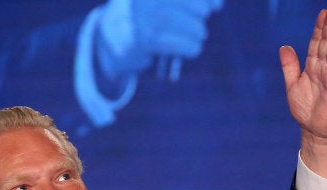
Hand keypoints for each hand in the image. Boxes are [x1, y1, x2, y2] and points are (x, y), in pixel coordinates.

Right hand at [97, 0, 222, 79]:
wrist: (109, 40)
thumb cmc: (143, 17)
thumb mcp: (162, 1)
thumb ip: (189, 0)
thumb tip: (217, 5)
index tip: (216, 7)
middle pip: (191, 4)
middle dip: (201, 15)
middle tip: (199, 25)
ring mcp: (141, 16)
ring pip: (188, 24)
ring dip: (198, 33)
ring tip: (197, 38)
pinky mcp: (143, 40)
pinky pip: (179, 44)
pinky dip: (191, 47)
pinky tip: (193, 49)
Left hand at [279, 6, 326, 179]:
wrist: (313, 129)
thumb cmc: (304, 108)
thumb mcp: (292, 84)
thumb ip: (289, 66)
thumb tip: (284, 46)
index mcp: (312, 67)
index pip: (316, 44)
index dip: (318, 29)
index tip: (322, 13)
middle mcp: (324, 69)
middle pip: (326, 44)